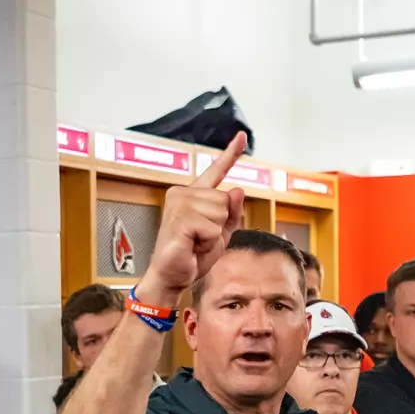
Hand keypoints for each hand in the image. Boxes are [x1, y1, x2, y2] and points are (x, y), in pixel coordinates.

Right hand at [138, 132, 248, 306]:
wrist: (172, 277)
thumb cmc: (192, 256)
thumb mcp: (221, 234)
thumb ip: (232, 212)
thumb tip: (237, 189)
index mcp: (193, 195)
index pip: (216, 171)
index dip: (230, 153)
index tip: (242, 136)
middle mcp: (182, 194)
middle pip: (226, 199)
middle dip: (220, 225)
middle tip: (200, 239)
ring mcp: (179, 205)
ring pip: (221, 212)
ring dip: (214, 235)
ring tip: (195, 243)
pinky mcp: (179, 220)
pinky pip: (213, 228)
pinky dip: (208, 242)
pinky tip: (192, 246)